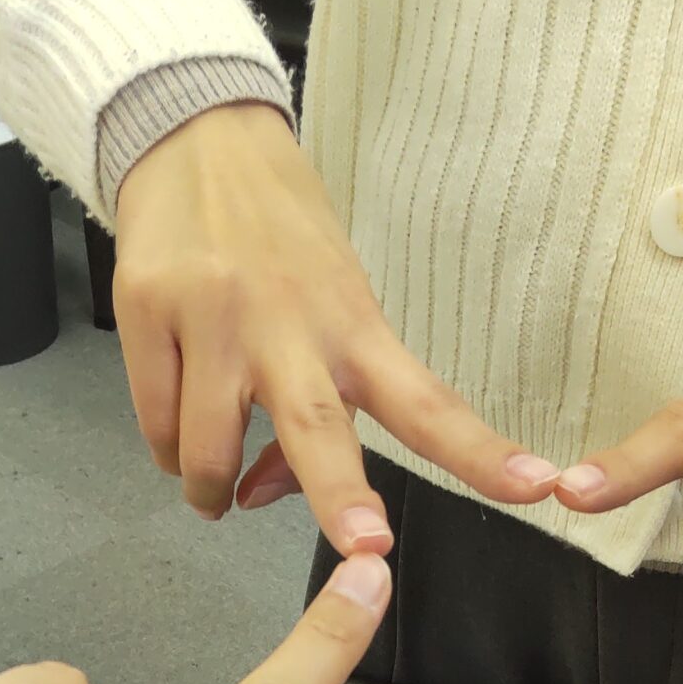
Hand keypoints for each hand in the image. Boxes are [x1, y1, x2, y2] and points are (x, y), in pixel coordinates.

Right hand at [113, 103, 560, 553]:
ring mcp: (213, 317)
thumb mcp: (325, 301)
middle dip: (343, 497)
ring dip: (209, 493)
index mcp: (351, 322)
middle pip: (319, 428)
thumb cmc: (274, 235)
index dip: (479, 453)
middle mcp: (287, 321)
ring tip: (211, 490)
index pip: (427, 402)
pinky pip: (156, 424)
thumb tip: (264, 489)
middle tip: (368, 550)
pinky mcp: (147, 311)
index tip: (535, 488)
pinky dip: (168, 452)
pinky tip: (179, 434)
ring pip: (208, 452)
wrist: (191, 133)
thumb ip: (316, 399)